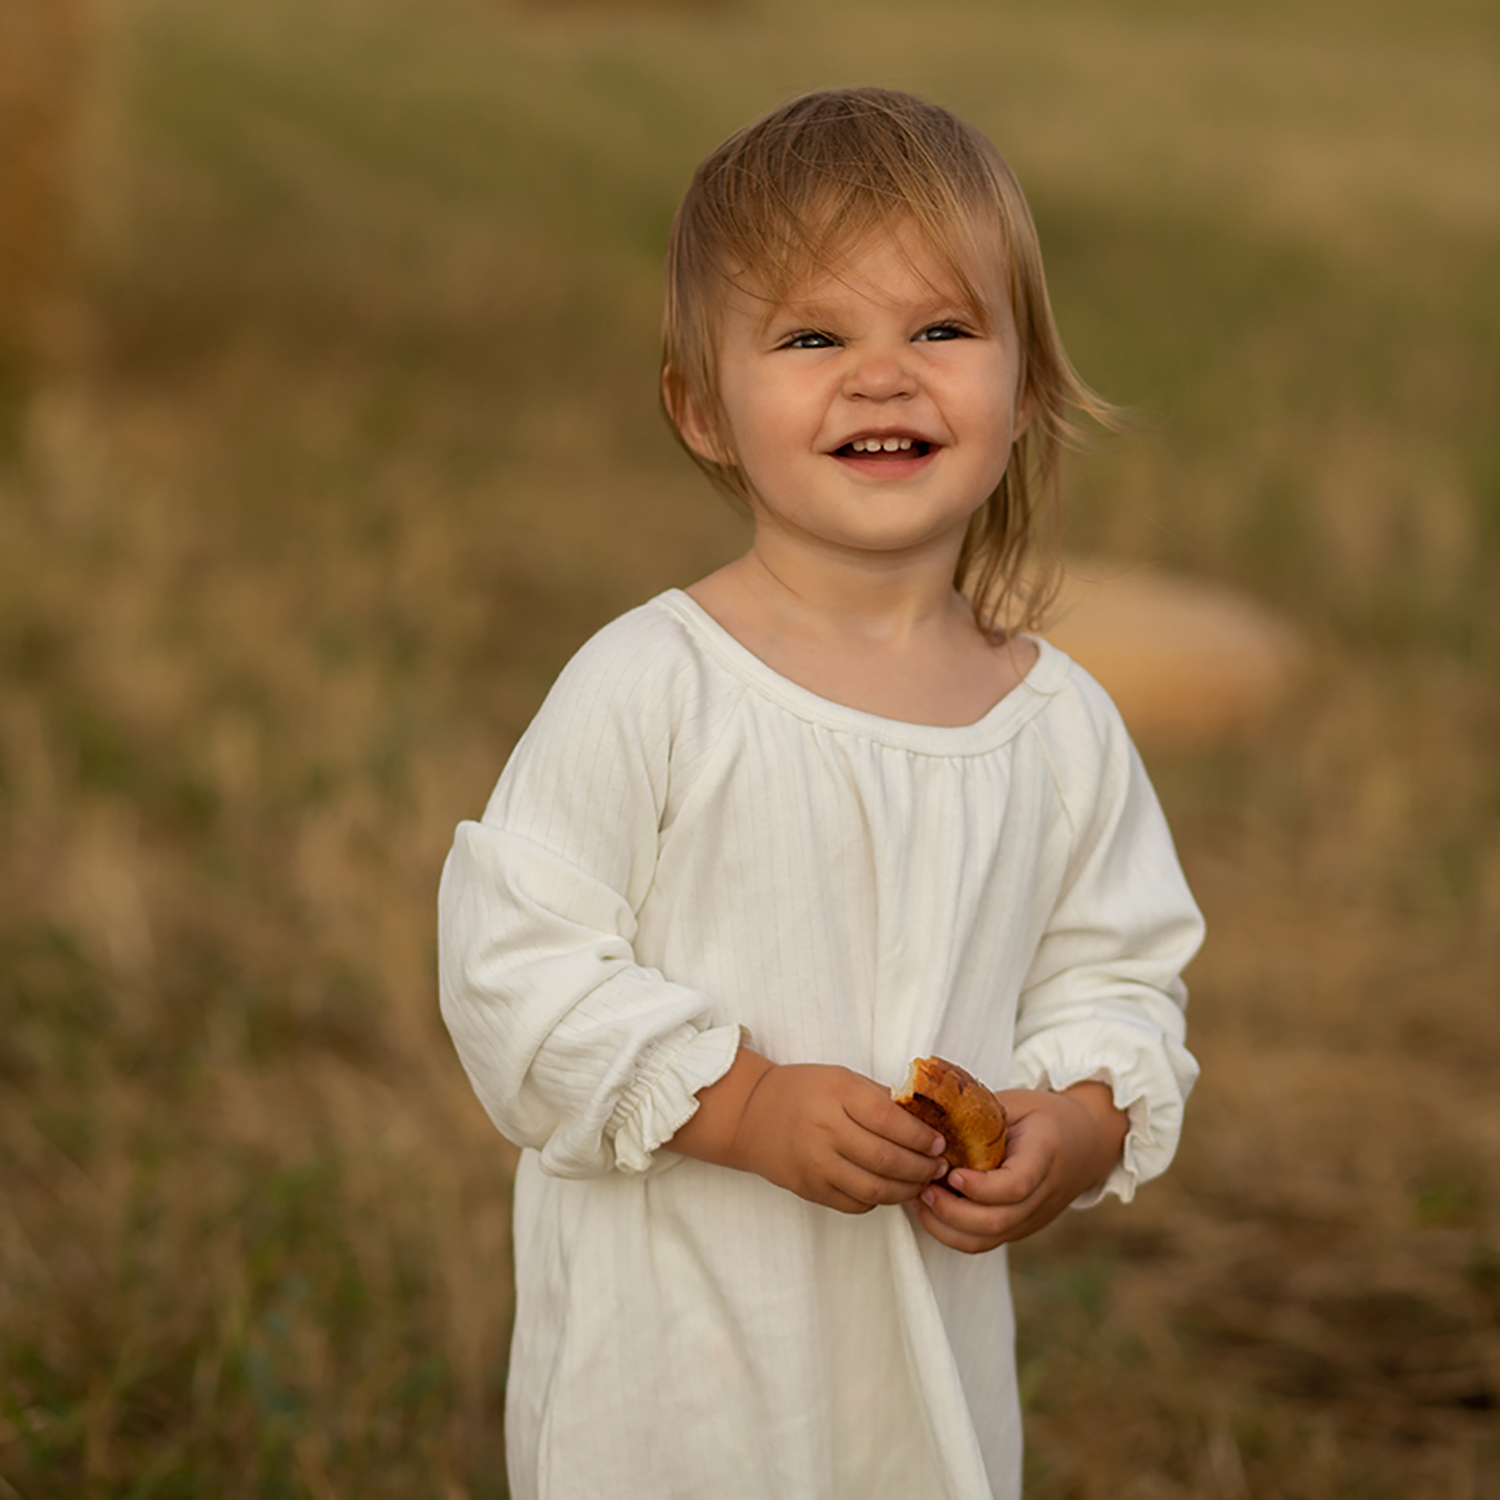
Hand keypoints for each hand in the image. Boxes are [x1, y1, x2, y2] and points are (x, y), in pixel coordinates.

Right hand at [731, 1063, 950, 1213]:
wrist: (750, 1113)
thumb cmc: (802, 1091)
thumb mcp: (842, 1079)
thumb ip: (879, 1099)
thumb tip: (925, 1122)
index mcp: (837, 1093)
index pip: (890, 1121)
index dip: (921, 1137)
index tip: (939, 1142)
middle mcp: (825, 1129)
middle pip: (887, 1159)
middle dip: (922, 1168)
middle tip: (939, 1167)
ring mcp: (816, 1164)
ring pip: (875, 1189)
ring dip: (907, 1190)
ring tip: (921, 1182)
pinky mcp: (810, 1189)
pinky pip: (856, 1204)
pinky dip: (880, 1200)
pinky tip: (889, 1189)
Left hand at [912, 1082, 1127, 1253]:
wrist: (1086, 1144)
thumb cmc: (1044, 1117)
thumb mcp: (1018, 1102)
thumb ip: (983, 1112)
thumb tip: (932, 1115)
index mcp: (1045, 1155)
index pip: (1016, 1185)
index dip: (981, 1187)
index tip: (952, 1173)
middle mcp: (1041, 1195)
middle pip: (996, 1222)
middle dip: (951, 1211)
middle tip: (923, 1185)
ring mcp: (1031, 1217)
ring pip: (986, 1240)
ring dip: (945, 1226)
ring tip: (920, 1197)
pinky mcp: (1019, 1228)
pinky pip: (984, 1242)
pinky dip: (951, 1232)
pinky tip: (930, 1208)